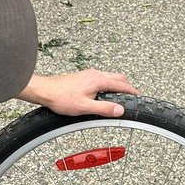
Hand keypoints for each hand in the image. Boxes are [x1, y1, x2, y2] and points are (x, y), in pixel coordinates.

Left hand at [17, 70, 139, 117]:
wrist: (45, 91)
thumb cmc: (61, 98)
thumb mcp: (85, 107)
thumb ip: (104, 109)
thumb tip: (119, 110)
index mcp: (98, 80)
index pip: (122, 84)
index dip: (132, 91)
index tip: (139, 96)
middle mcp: (95, 74)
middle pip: (118, 77)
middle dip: (127, 87)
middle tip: (132, 97)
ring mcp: (89, 74)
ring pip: (110, 77)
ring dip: (118, 85)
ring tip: (120, 96)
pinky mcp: (84, 77)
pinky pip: (102, 78)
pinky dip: (109, 85)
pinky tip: (104, 94)